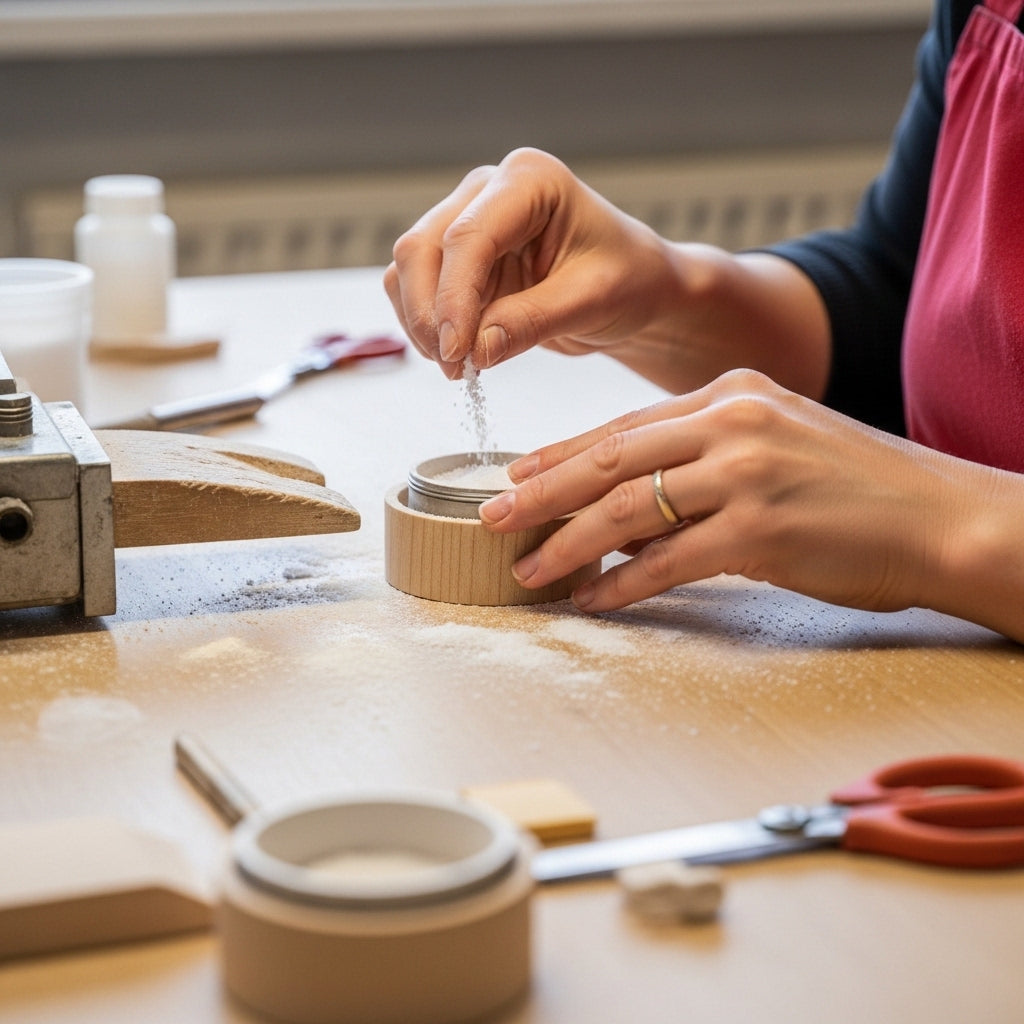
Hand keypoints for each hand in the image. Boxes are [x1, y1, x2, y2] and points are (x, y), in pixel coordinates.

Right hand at [384, 147, 685, 378]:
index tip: (456, 351)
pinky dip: (427, 326)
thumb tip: (476, 349)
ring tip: (460, 366)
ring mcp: (466, 221)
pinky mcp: (458, 259)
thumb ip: (533, 321)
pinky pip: (417, 290)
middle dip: (430, 314)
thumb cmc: (629, 278)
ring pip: (409, 270)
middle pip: (423, 248)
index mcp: (530, 180)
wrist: (635, 289)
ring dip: (422, 323)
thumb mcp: (592, 301)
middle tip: (454, 367)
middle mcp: (488, 192)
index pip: (468, 236)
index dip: (453, 297)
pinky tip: (459, 354)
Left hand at [478, 369, 1014, 627]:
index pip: (625, 425)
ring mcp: (746, 474)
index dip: (562, 456)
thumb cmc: (861, 487)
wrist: (945, 518)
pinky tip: (593, 601)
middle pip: (610, 459)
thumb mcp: (780, 441)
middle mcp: (733, 422)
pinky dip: (623, 586)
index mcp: (732, 394)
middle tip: (492, 518)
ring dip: (568, 546)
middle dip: (541, 494)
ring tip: (529, 569)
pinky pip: (667, 562)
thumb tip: (633, 497)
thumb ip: (708, 455)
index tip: (518, 479)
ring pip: (626, 509)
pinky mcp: (760, 532)